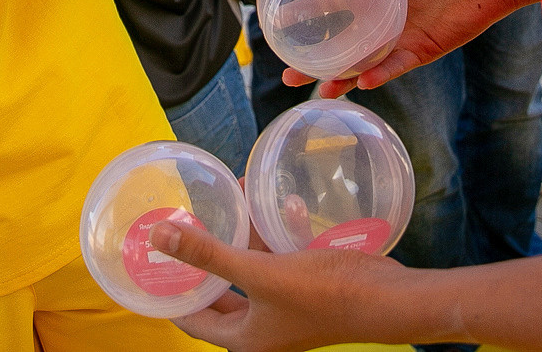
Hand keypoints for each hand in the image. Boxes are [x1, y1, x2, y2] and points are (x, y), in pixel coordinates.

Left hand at [151, 215, 419, 351]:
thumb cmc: (323, 294)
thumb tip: (159, 238)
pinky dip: (277, 236)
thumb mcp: (259, 272)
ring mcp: (287, 308)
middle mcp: (263, 328)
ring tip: (230, 203)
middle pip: (220, 293)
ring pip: (252, 272)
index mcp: (244, 338)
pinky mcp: (309, 288)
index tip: (154, 262)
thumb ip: (209, 254)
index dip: (172, 293)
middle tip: (185, 228)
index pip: (192, 320)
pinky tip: (280, 204)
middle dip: (206, 259)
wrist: (387, 298)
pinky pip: (282, 261)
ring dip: (242, 240)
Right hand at [285, 0, 532, 95]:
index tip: (277, 27)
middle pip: (340, 46)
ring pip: (363, 65)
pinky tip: (363, 80)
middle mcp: (379, 20)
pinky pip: (397, 65)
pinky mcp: (422, 49)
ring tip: (320, 89)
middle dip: (314, 63)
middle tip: (289, 74)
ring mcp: (399, 38)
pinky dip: (381, 73)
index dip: (304, 19)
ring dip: (342, 78)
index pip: (328, 10)